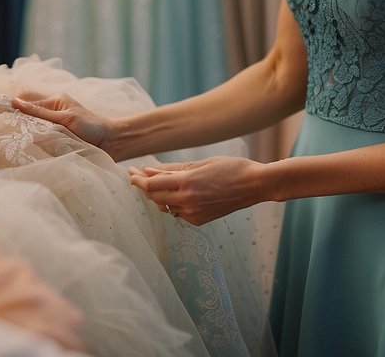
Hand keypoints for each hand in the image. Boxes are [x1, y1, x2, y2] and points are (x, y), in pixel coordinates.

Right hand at [10, 94, 116, 155]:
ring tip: (18, 145)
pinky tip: (29, 152)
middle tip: (7, 136)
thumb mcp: (64, 118)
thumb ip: (40, 112)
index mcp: (55, 102)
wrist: (111, 143)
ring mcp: (54, 128)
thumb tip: (14, 101)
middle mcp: (53, 114)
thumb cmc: (91, 126)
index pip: (28, 105)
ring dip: (30, 139)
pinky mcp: (57, 142)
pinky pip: (41, 144)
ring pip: (34, 133)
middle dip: (21, 127)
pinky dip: (37, 148)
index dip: (14, 112)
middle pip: (29, 120)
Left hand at [128, 157, 264, 225]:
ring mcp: (193, 213)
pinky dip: (173, 202)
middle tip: (136, 175)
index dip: (137, 180)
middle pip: (154, 197)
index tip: (130, 173)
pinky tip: (176, 193)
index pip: (151, 185)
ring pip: (164, 206)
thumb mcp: (201, 164)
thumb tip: (149, 170)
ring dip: (157, 195)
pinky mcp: (199, 220)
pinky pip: (177, 212)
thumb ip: (173, 169)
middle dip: (143, 187)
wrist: (255, 185)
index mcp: (187, 183)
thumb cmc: (231, 168)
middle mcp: (187, 201)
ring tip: (155, 181)